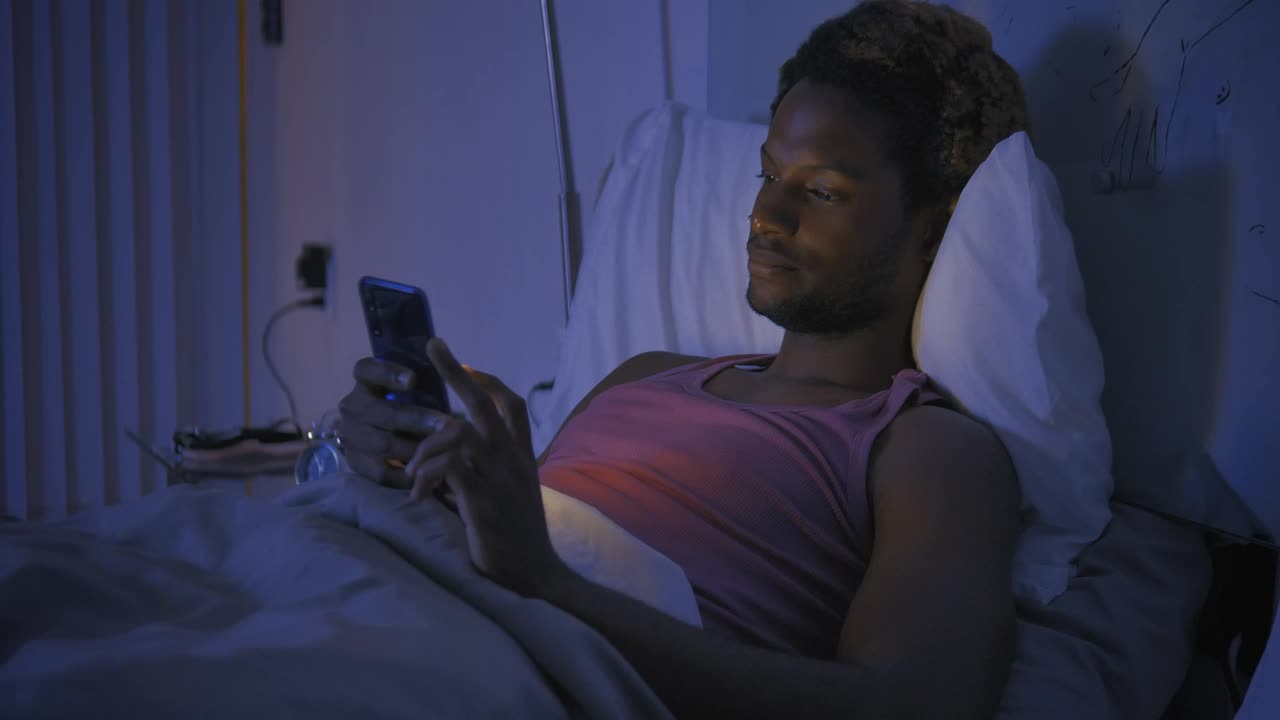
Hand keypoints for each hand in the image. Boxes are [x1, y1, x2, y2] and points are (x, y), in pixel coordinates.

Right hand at [337, 356, 452, 487]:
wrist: (392, 444)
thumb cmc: (415, 408)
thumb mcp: (418, 389)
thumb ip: (429, 375)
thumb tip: (449, 357)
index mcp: (365, 381)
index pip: (366, 370)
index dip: (388, 373)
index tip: (414, 380)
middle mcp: (352, 406)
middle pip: (379, 412)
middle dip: (415, 418)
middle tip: (446, 424)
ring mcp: (350, 435)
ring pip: (382, 443)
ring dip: (414, 447)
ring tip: (442, 450)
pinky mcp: (356, 463)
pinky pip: (380, 471)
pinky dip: (405, 473)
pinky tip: (428, 472)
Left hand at [403, 338, 570, 596]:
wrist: (536, 576)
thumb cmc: (518, 538)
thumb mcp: (512, 494)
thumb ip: (489, 469)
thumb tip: (451, 454)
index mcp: (522, 455)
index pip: (511, 402)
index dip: (487, 379)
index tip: (465, 365)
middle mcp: (514, 459)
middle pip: (485, 402)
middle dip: (457, 370)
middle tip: (435, 345)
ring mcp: (500, 478)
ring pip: (457, 433)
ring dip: (426, 449)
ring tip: (414, 476)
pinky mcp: (484, 500)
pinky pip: (448, 467)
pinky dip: (426, 476)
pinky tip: (419, 497)